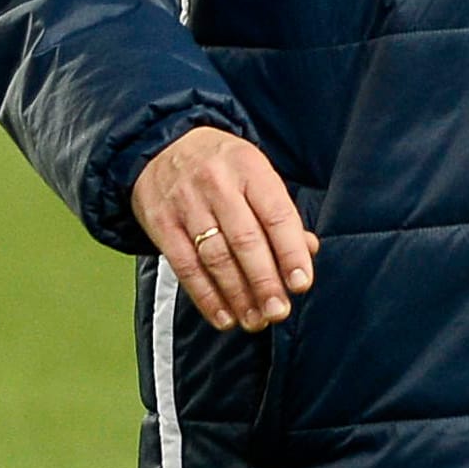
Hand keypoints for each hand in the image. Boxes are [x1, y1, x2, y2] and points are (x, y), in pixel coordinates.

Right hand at [132, 127, 319, 333]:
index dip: (291, 252)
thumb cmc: (223, 167)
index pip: (277, 215)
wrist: (159, 147)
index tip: (301, 284)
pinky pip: (185, 266)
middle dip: (265, 281)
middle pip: (245, 240)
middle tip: (279, 311)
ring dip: (238, 295)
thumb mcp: (256, 173)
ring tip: (255, 320)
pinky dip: (205, 296)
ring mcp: (187, 205)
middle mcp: (219, 185)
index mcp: (251, 169)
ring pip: (215, 257)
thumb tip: (309, 250)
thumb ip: (280, 212)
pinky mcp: (161, 225)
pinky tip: (223, 316)